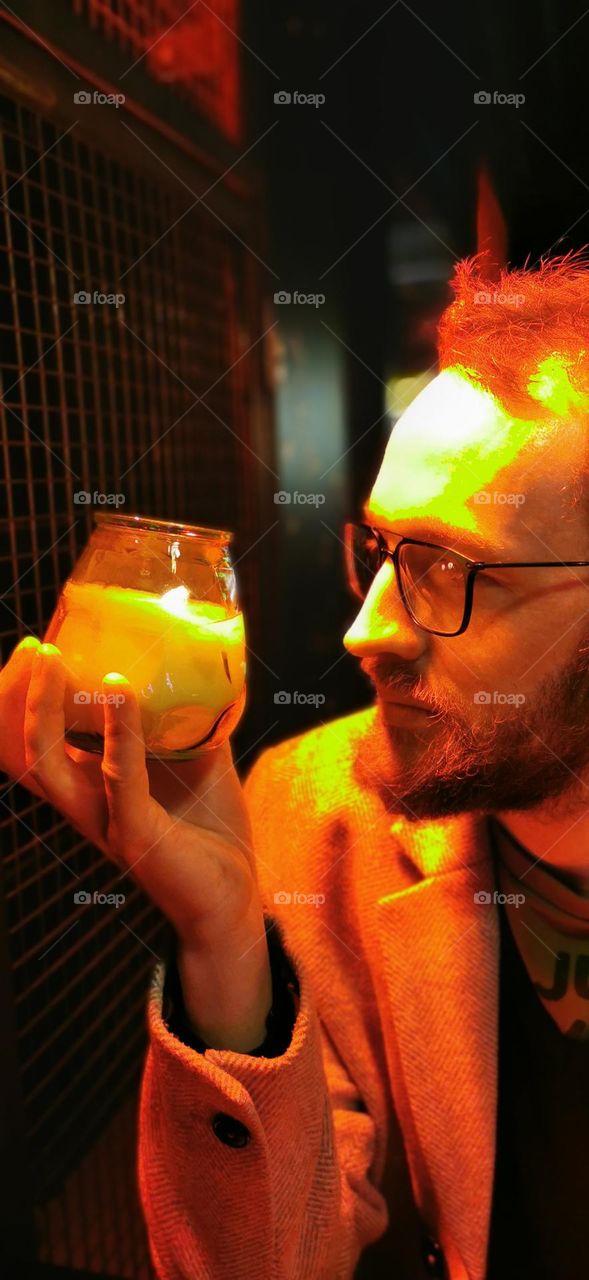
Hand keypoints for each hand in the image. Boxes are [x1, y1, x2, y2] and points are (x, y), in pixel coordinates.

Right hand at [0, 636, 260, 946]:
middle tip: (35, 648)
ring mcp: (103, 820)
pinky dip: (118, 731)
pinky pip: (118, 775)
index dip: (24, 698)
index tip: (40, 648)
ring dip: (44, 709)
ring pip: (47, 764)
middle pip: (23, 749)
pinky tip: (121, 692)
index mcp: (92, 786)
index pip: (37, 741)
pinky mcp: (134, 834)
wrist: (233, 895)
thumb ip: (191, 721)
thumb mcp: (198, 762)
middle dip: (16, 696)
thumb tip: (206, 667)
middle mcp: (85, 803)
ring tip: (54, 661)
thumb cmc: (211, 832)